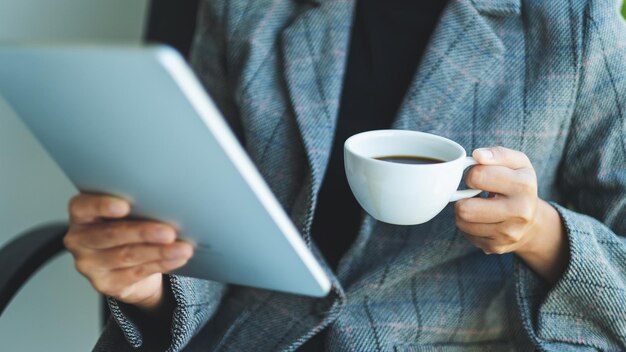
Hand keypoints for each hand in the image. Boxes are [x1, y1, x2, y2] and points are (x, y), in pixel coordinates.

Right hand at [64, 194, 193, 310]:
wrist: (125, 264)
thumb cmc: (126, 227)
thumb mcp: (126, 213)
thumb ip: (136, 207)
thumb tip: (166, 204)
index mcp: (81, 215)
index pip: (83, 207)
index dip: (102, 205)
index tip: (124, 206)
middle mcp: (79, 240)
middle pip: (111, 234)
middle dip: (143, 233)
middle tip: (168, 232)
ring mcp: (90, 264)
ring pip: (127, 256)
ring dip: (158, 252)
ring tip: (181, 248)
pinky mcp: (105, 283)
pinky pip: (137, 273)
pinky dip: (161, 264)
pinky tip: (176, 258)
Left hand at [454, 147, 567, 281]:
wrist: (531, 221)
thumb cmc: (518, 185)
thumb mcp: (516, 163)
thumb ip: (497, 153)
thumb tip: (478, 155)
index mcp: (524, 185)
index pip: (477, 176)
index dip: (472, 174)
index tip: (479, 177)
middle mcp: (520, 212)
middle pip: (465, 208)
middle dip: (462, 198)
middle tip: (472, 194)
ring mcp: (508, 233)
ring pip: (462, 223)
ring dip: (463, 212)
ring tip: (476, 206)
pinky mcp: (497, 247)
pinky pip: (466, 235)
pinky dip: (468, 225)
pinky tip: (481, 219)